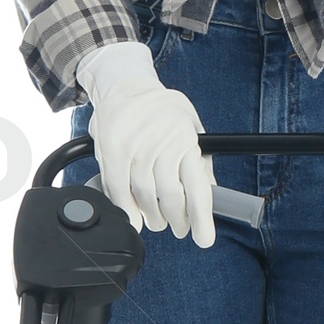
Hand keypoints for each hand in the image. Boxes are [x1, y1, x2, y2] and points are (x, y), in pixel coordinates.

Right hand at [81, 41, 216, 244]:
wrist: (125, 85)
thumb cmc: (162, 109)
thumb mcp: (191, 127)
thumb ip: (200, 159)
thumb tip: (210, 192)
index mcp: (187, 139)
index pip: (197, 186)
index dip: (201, 217)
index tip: (204, 239)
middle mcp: (162, 143)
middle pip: (170, 197)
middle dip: (177, 220)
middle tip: (180, 228)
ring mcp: (136, 147)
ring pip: (145, 196)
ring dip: (153, 217)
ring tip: (158, 222)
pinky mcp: (112, 151)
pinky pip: (119, 189)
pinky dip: (126, 209)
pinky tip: (134, 220)